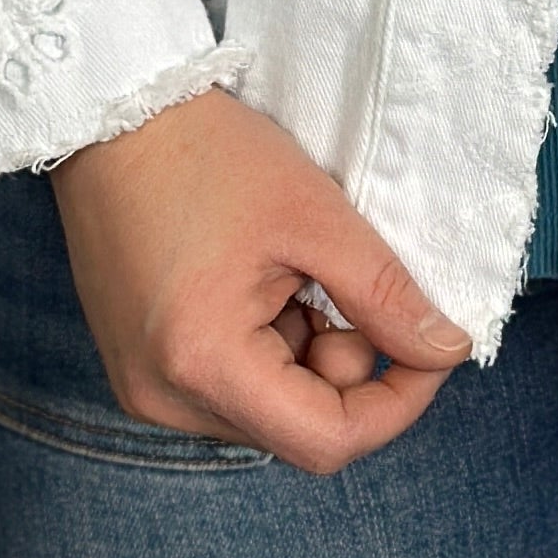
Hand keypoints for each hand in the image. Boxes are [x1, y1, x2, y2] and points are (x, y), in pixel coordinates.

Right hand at [49, 86, 472, 474]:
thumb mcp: (314, 215)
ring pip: (270, 408)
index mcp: (203, 365)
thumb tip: (446, 350)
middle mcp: (165, 400)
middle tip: (341, 279)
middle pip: (298, 427)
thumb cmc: (207, 154)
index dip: (396, 403)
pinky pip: (233, 385)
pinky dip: (268, 344)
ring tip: (289, 268)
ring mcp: (147, 389)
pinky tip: (256, 278)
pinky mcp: (143, 370)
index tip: (431, 346)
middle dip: (346, 362)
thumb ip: (385, 294)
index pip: (326, 441)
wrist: (111, 116)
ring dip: (306, 351)